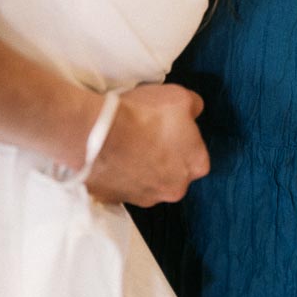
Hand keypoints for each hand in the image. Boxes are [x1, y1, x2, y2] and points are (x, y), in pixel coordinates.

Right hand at [85, 82, 210, 206]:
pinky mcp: (119, 200)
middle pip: (174, 171)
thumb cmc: (144, 115)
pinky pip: (123, 186)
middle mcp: (176, 188)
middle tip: (147, 135)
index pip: (196, 153)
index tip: (168, 126)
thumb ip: (194, 106)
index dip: (183, 138)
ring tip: (126, 145)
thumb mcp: (179, 96)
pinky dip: (120, 174)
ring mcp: (146, 198)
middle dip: (164, 157)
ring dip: (141, 167)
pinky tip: (112, 156)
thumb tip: (194, 110)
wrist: (99, 133)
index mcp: (196, 164)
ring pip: (149, 181)